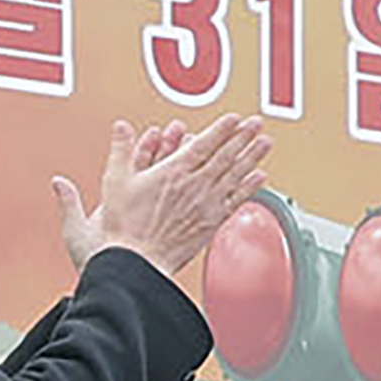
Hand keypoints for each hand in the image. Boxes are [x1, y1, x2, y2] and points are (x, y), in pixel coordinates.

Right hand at [58, 111, 275, 274]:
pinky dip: (249, 187)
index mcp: (173, 172)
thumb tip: (121, 128)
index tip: (234, 118)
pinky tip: (259, 177)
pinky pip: (235, 201)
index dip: (221, 129)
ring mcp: (205, 205)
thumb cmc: (124, 228)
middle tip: (257, 123)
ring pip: (235, 175)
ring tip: (265, 143)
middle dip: (243, 137)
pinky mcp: (210, 223)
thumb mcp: (115, 181)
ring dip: (252, 157)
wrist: (137, 262)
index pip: (204, 144)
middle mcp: (194, 186)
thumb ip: (121, 150)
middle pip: (225, 156)